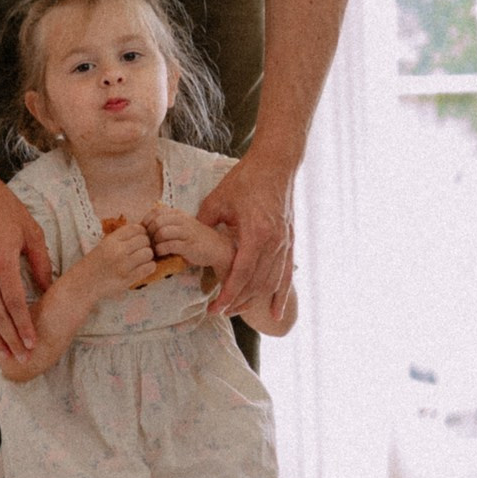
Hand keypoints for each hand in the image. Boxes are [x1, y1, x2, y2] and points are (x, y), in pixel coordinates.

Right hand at [0, 174, 52, 360]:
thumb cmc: (1, 207)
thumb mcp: (30, 230)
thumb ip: (40, 262)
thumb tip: (48, 289)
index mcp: (1, 261)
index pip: (14, 303)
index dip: (24, 326)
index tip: (32, 343)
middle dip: (10, 339)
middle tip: (21, 358)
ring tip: (3, 354)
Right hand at [77, 218, 156, 302]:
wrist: (81, 285)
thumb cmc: (93, 265)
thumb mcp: (103, 246)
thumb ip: (120, 239)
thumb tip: (143, 233)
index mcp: (110, 240)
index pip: (135, 228)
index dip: (141, 232)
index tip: (138, 239)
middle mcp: (117, 251)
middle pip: (144, 240)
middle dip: (145, 245)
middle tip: (140, 251)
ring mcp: (123, 265)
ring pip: (148, 253)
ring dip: (147, 257)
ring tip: (141, 261)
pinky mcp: (128, 279)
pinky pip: (149, 268)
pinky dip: (149, 267)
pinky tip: (142, 269)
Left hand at [144, 203, 232, 271]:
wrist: (218, 248)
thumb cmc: (196, 239)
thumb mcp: (181, 226)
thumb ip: (167, 223)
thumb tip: (145, 228)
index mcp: (178, 214)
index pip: (155, 211)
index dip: (146, 221)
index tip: (144, 233)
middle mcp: (182, 220)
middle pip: (157, 221)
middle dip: (149, 233)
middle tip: (148, 243)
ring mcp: (187, 232)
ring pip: (162, 231)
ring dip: (154, 242)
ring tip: (154, 249)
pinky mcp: (189, 246)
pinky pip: (170, 245)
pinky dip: (161, 250)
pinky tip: (161, 254)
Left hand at [196, 156, 293, 319]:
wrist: (275, 164)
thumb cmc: (246, 180)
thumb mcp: (217, 201)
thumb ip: (203, 225)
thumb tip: (187, 241)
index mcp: (255, 234)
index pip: (240, 274)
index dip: (227, 294)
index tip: (215, 308)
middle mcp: (273, 243)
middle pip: (256, 284)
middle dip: (237, 302)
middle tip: (219, 313)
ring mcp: (284, 243)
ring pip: (270, 283)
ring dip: (254, 301)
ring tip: (237, 311)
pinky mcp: (289, 242)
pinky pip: (285, 275)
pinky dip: (280, 295)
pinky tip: (275, 313)